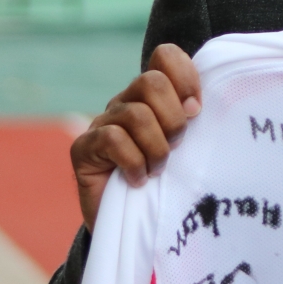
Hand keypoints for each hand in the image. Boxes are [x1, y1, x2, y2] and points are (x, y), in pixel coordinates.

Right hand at [70, 44, 201, 228]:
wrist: (130, 227)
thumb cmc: (167, 185)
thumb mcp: (190, 150)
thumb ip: (195, 122)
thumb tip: (199, 107)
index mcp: (153, 97)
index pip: (165, 56)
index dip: (185, 77)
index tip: (196, 111)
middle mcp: (125, 102)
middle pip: (151, 81)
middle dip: (173, 119)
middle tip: (176, 148)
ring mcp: (102, 123)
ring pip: (136, 114)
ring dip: (156, 148)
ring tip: (158, 170)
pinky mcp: (83, 148)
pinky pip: (113, 139)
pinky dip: (133, 163)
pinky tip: (138, 180)